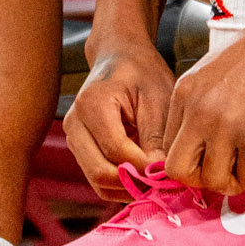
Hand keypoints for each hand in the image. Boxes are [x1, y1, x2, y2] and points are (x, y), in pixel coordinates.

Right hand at [65, 43, 174, 199]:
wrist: (120, 58)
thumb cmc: (142, 73)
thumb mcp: (157, 97)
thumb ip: (156, 137)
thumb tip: (158, 176)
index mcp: (92, 104)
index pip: (116, 151)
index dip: (144, 166)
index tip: (170, 171)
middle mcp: (75, 124)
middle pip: (100, 172)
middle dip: (134, 182)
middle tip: (164, 183)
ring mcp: (74, 138)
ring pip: (97, 181)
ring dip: (128, 187)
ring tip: (156, 181)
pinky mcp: (80, 149)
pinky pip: (98, 180)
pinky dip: (121, 185)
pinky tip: (143, 178)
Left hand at [162, 24, 244, 195]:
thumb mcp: (213, 75)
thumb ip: (201, 108)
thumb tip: (206, 149)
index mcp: (184, 94)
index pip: (168, 149)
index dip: (192, 164)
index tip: (214, 162)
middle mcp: (197, 110)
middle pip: (179, 171)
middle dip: (204, 180)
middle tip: (229, 171)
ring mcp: (225, 123)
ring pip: (214, 181)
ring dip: (237, 181)